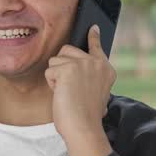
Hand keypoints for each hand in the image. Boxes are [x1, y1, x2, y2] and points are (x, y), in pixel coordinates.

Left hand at [45, 25, 114, 142]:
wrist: (84, 127)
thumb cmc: (87, 116)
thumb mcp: (96, 93)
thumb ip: (91, 78)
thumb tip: (77, 72)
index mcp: (106, 69)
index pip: (96, 47)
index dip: (93, 37)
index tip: (93, 27)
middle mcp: (96, 63)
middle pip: (67, 50)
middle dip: (61, 68)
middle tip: (70, 88)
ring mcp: (82, 64)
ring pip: (55, 60)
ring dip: (56, 77)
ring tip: (67, 93)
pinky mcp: (67, 68)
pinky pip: (49, 71)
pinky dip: (51, 84)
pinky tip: (62, 95)